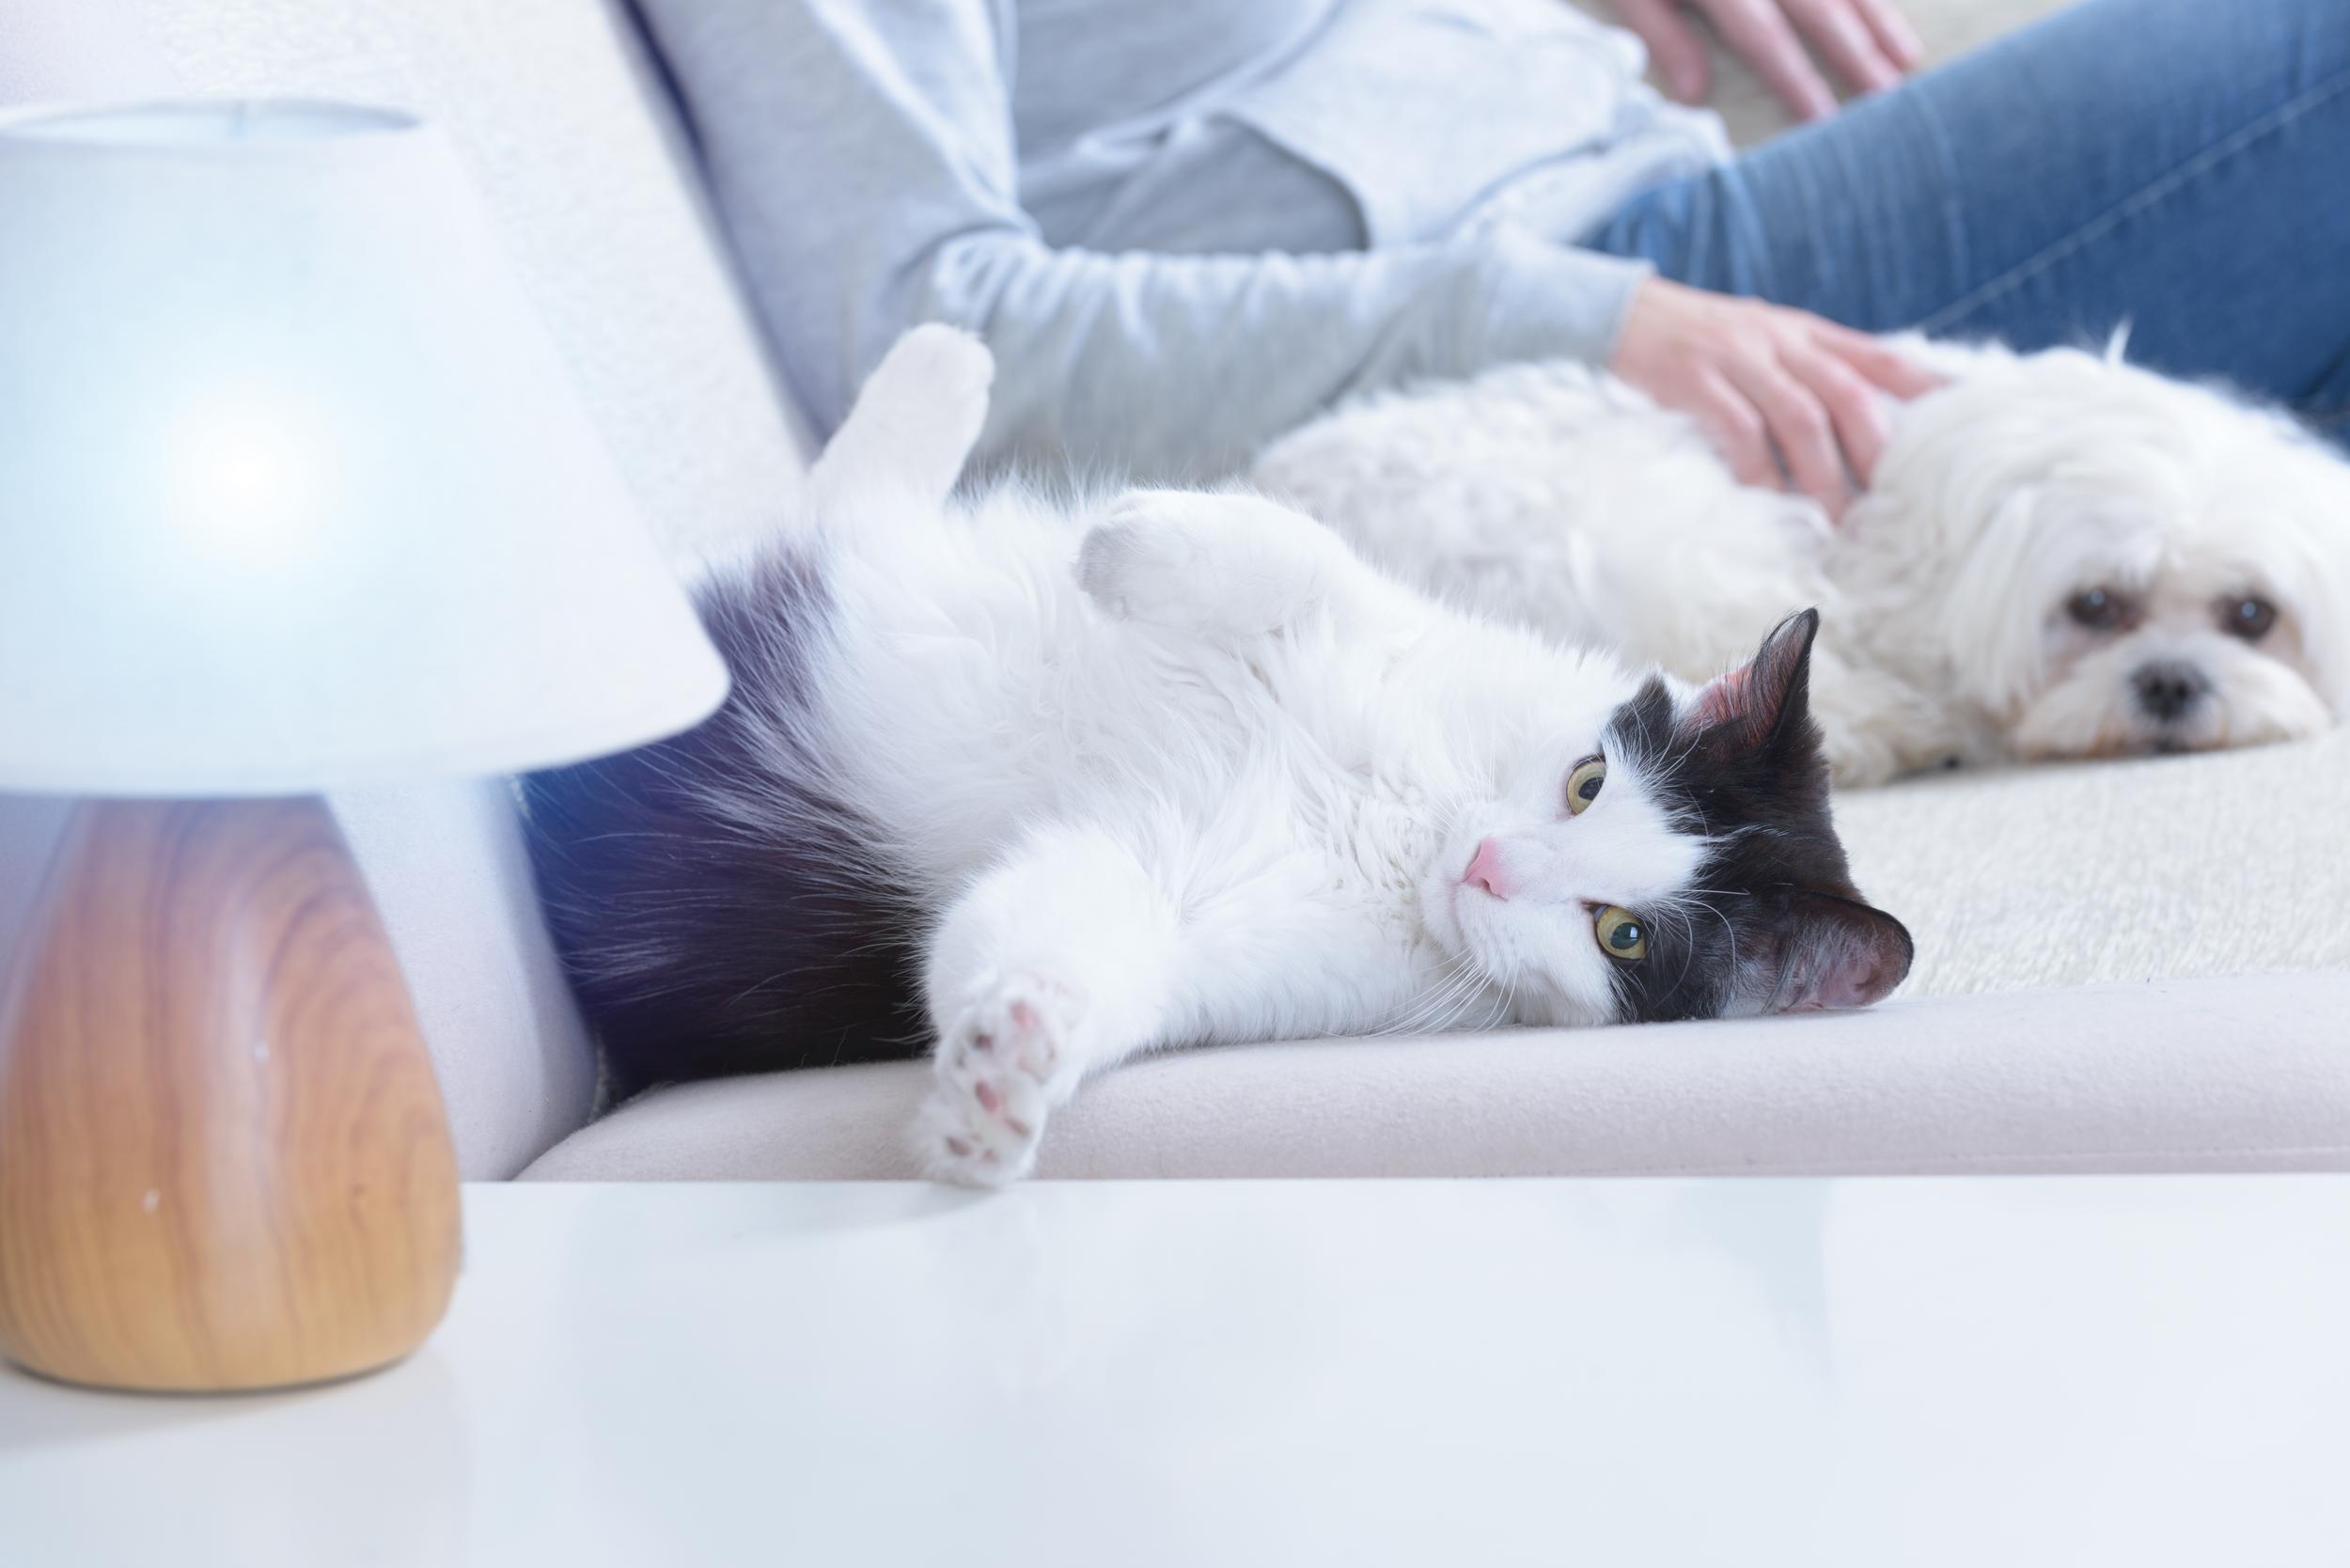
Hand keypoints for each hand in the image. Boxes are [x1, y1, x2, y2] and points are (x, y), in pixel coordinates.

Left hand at [1605, 0, 1922, 121]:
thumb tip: (1695, 94)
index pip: (1765, 39)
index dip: (1797, 81)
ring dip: (1878, 17)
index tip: (1827, 121)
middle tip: (1893, 101)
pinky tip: (1886, 7)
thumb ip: (1662, 33)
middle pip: (1820, 9)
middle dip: (1858, 57)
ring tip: (1907, 61)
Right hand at [1609, 277, 1939, 518]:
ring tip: (1833, 518)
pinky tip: (1767, 501)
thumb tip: (1862, 419)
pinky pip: (1738, 430)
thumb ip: (1808, 368)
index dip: (1923, 387)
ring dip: (1822, 473)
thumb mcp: (1761, 338)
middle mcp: (1778, 340)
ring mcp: (1736, 357)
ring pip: (1799, 416)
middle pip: (1846, 391)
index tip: (1963, 420)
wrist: (1618, 312)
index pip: (1876, 356)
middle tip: (1889, 501)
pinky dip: (1759, 470)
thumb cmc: (1696, 339)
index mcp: (1802, 331)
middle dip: (1873, 448)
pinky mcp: (1694, 379)